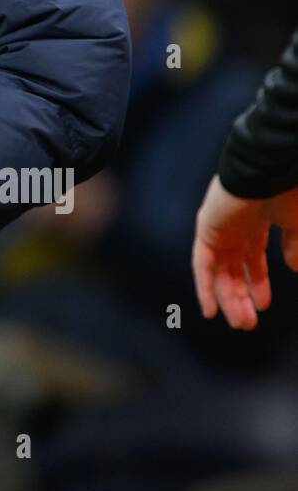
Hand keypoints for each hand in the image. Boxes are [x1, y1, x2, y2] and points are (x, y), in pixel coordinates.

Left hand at [191, 176, 297, 329]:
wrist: (268, 167)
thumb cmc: (286, 189)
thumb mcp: (295, 222)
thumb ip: (294, 244)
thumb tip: (294, 268)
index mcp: (256, 219)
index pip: (252, 256)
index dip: (257, 281)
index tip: (264, 305)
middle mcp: (234, 224)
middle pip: (233, 267)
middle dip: (241, 295)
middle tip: (249, 323)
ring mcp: (218, 226)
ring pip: (219, 270)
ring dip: (228, 298)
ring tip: (241, 323)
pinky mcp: (206, 228)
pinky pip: (202, 263)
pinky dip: (205, 287)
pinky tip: (211, 310)